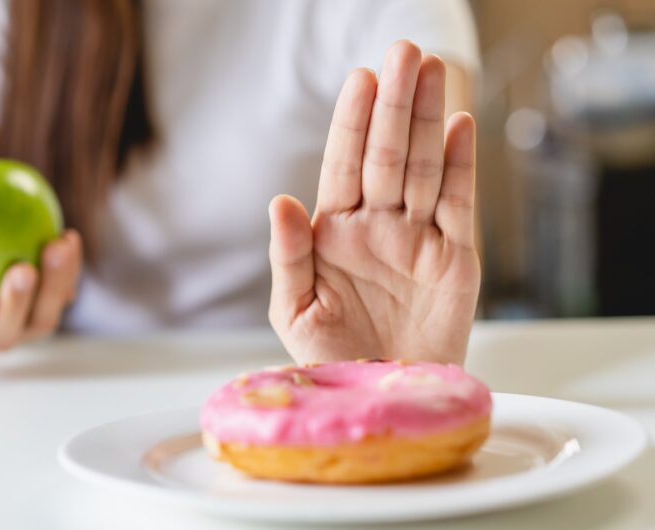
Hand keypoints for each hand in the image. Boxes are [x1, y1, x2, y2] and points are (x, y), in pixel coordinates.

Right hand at [0, 230, 81, 353]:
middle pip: (4, 333)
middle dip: (15, 304)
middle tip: (21, 268)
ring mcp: (24, 330)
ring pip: (42, 317)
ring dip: (53, 284)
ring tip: (54, 246)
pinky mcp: (49, 312)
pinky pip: (63, 293)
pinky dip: (69, 268)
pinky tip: (68, 237)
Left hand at [268, 41, 479, 364]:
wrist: (383, 399)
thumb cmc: (332, 358)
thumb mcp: (295, 311)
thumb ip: (288, 256)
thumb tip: (279, 200)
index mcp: (334, 233)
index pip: (343, 166)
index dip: (352, 124)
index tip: (361, 80)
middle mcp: (377, 226)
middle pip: (387, 155)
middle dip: (394, 105)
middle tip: (404, 52)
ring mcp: (417, 238)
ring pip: (424, 168)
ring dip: (428, 119)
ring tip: (432, 71)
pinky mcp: (455, 259)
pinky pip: (459, 204)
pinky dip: (460, 166)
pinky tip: (460, 126)